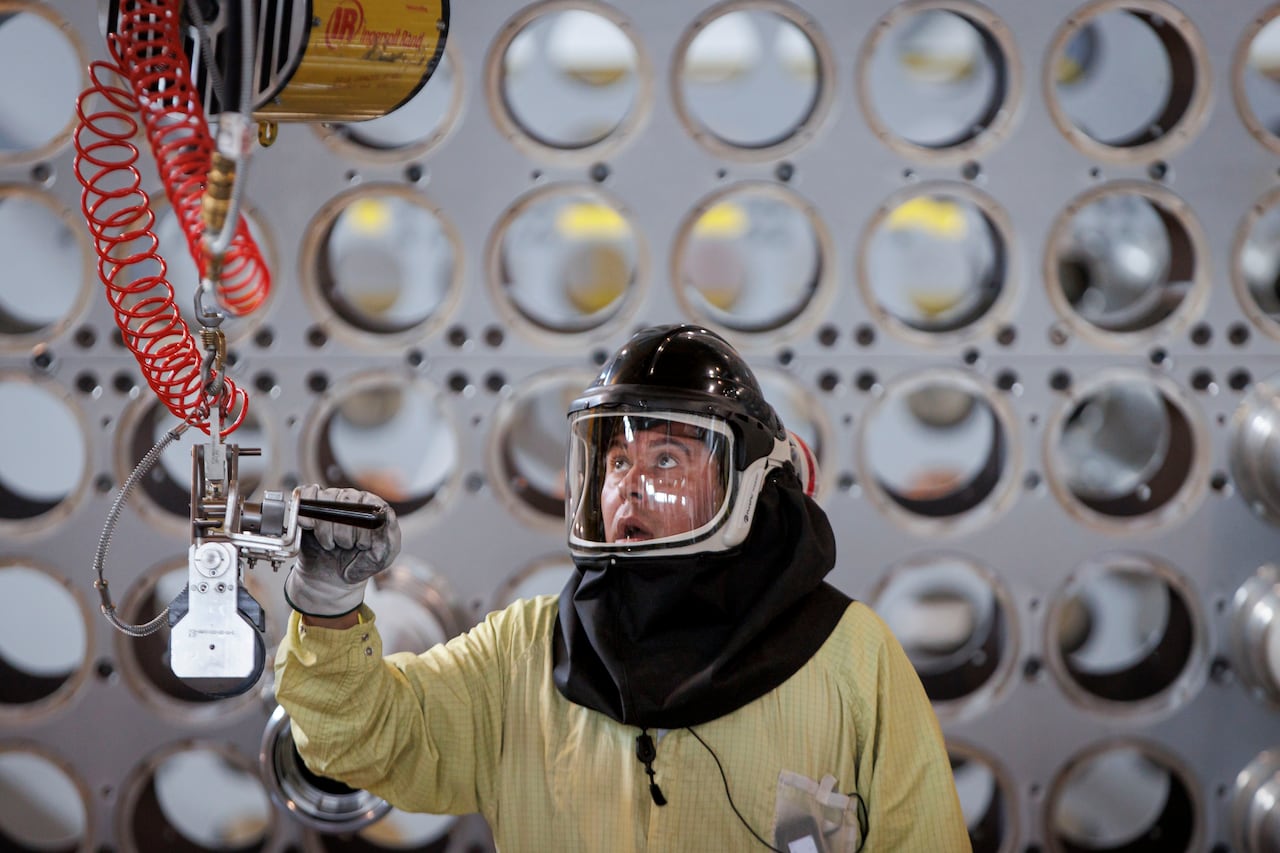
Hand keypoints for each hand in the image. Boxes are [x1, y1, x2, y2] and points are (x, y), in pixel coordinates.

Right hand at [284, 485, 400, 618]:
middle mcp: (353, 499)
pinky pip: (305, 495)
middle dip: (343, 530)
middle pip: (345, 500)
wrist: (333, 579)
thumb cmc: (360, 564)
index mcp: (373, 508)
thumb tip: (386, 512)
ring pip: (324, 501)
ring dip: (324, 528)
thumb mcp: (381, 556)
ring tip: (331, 544)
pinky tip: (310, 529)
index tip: (361, 545)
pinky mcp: (310, 506)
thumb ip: (388, 535)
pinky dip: (305, 513)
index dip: (362, 527)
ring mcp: (331, 501)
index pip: (368, 503)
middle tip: (346, 546)